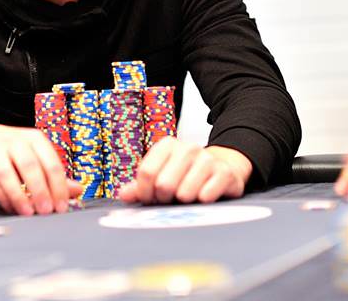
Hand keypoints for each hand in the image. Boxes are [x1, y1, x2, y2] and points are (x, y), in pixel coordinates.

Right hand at [0, 120, 81, 214]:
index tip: (62, 206)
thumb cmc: (8, 148)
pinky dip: (4, 197)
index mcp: (34, 139)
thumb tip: (77, 190)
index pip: (51, 163)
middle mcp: (16, 142)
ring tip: (28, 212)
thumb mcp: (33, 154)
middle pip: (31, 167)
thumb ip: (53, 173)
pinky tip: (12, 207)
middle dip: (41, 191)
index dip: (59, 187)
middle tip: (47, 210)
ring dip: (20, 195)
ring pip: (9, 174)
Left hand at [118, 139, 251, 203]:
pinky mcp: (224, 173)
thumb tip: (123, 195)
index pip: (146, 173)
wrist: (222, 168)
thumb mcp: (162, 175)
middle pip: (163, 184)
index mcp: (167, 145)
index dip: (145, 192)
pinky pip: (206, 195)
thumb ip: (140, 186)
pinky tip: (204, 196)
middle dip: (164, 199)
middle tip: (170, 198)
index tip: (150, 198)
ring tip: (187, 197)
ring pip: (184, 193)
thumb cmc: (186, 174)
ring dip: (184, 202)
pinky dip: (202, 202)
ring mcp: (207, 159)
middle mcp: (187, 148)